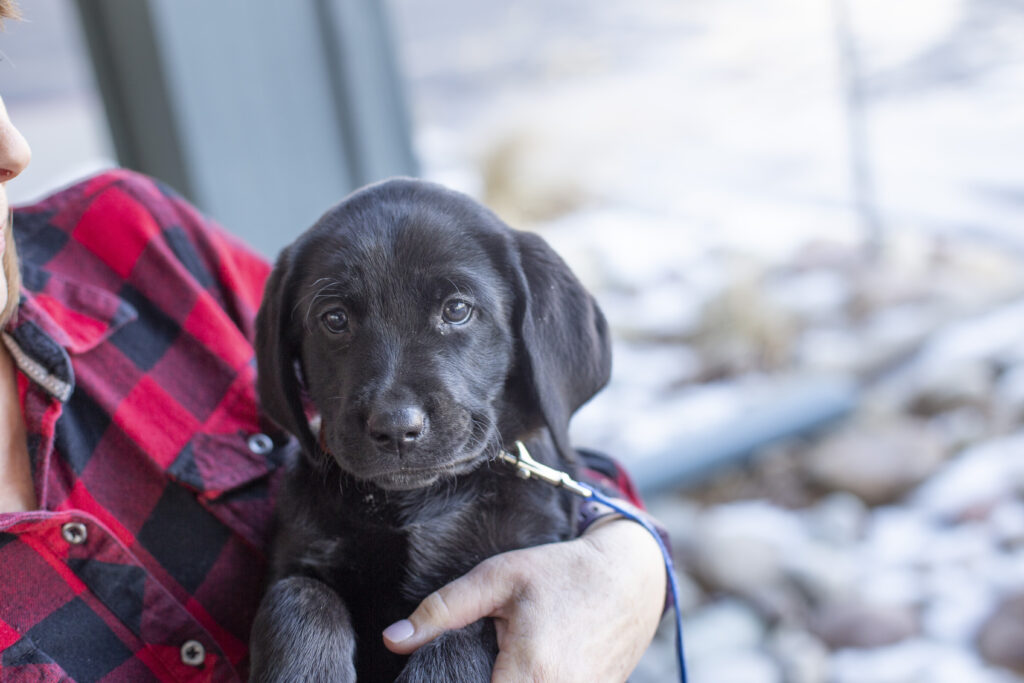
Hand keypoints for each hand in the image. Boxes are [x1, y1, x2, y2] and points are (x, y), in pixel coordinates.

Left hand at [382, 518, 665, 681]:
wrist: (632, 578)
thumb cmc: (563, 573)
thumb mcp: (498, 578)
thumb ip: (443, 610)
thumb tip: (393, 638)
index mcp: (530, 673)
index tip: (442, 675)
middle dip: (479, 680)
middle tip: (480, 658)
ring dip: (507, 682)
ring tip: (501, 660)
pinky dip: (531, 682)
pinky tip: (521, 667)